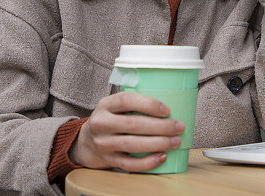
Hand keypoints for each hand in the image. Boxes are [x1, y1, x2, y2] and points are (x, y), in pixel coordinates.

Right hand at [69, 91, 184, 170]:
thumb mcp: (113, 106)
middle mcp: (102, 123)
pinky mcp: (108, 160)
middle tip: (179, 126)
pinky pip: (130, 164)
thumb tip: (170, 103)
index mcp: (105, 105)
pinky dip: (148, 162)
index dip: (148, 104)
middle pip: (134, 124)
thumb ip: (132, 103)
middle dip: (161, 126)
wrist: (85, 143)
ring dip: (158, 143)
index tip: (167, 110)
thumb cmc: (109, 120)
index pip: (126, 100)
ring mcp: (103, 143)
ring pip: (133, 144)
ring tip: (176, 141)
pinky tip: (162, 156)